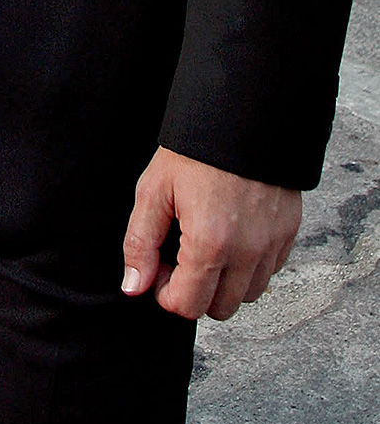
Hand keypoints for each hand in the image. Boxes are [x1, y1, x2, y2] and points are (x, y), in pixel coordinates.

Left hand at [121, 145, 300, 320]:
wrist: (242, 115)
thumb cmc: (195, 151)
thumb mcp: (154, 190)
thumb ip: (140, 243)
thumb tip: (134, 285)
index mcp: (210, 243)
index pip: (188, 306)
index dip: (166, 293)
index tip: (161, 268)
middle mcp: (248, 251)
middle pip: (220, 308)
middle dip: (195, 292)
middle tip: (181, 256)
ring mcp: (273, 244)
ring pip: (248, 295)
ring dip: (225, 283)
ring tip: (207, 246)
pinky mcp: (289, 232)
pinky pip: (270, 271)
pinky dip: (250, 266)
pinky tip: (232, 235)